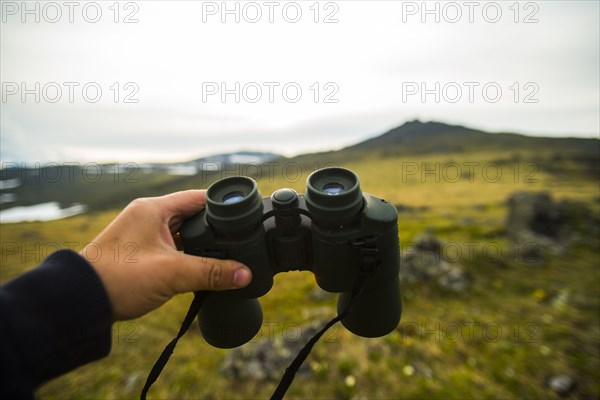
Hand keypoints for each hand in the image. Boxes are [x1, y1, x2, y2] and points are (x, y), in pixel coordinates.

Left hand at [80, 190, 251, 320]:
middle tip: (237, 241)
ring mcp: (142, 233)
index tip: (243, 215)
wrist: (80, 301)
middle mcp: (147, 216)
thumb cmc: (119, 279)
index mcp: (153, 209)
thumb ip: (211, 273)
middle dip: (213, 229)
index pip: (197, 198)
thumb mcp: (171, 273)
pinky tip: (198, 269)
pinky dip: (186, 255)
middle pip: (192, 215)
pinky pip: (171, 247)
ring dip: (199, 245)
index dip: (222, 206)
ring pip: (182, 233)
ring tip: (221, 258)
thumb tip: (245, 274)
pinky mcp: (139, 251)